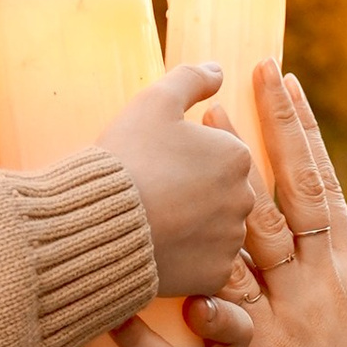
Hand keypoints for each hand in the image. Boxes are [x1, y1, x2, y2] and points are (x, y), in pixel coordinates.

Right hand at [87, 64, 259, 302]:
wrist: (101, 223)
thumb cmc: (127, 158)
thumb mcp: (154, 101)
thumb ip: (191, 79)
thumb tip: (218, 70)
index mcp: (236, 155)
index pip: (220, 154)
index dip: (187, 158)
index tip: (159, 164)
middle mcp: (244, 199)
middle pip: (222, 193)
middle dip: (195, 194)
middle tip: (154, 195)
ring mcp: (231, 241)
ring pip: (216, 231)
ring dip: (193, 227)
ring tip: (154, 224)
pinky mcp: (214, 277)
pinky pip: (205, 267)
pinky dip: (187, 261)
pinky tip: (160, 251)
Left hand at [220, 66, 346, 346]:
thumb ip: (327, 277)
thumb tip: (315, 237)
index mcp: (346, 268)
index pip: (323, 184)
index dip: (304, 132)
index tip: (286, 82)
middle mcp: (322, 278)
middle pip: (294, 191)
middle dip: (271, 132)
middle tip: (246, 78)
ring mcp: (294, 310)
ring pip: (261, 232)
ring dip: (233, 177)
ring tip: (207, 128)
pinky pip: (231, 304)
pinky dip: (209, 272)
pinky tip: (186, 234)